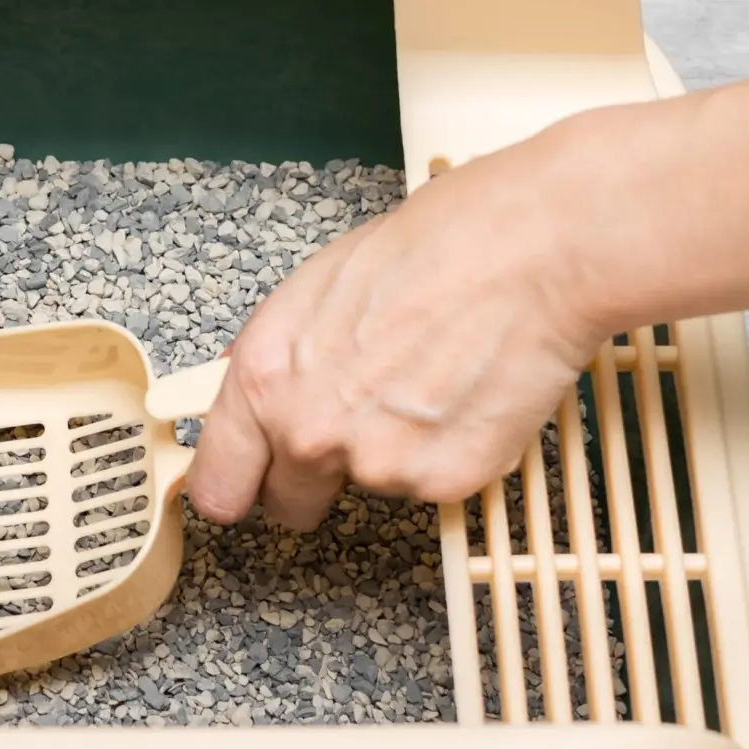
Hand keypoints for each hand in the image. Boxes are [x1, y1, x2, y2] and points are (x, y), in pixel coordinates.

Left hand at [186, 64, 748, 528]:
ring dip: (399, 451)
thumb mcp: (319, 287)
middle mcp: (309, 432)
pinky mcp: (445, 482)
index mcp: (264, 379)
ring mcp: (377, 465)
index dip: (233, 486)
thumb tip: (268, 392)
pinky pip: (437, 485)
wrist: (529, 249)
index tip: (242, 491)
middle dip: (316, 478)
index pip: (218, 481)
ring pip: (376, 486)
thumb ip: (285, 356)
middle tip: (363, 424)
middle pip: (290, 503)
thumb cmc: (434, 245)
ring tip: (436, 376)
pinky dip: (455, 452)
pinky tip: (471, 393)